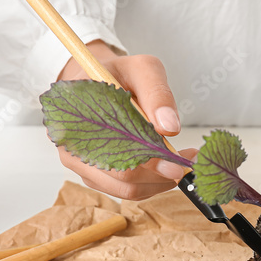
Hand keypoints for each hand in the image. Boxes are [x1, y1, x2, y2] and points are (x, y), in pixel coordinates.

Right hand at [57, 40, 190, 199]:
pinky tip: (164, 167)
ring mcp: (80, 163)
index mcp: (78, 116)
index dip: (152, 161)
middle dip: (162, 175)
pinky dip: (150, 184)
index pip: (118, 151)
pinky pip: (125, 191)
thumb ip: (157, 94)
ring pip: (126, 190)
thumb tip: (170, 129)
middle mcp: (72, 145)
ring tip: (179, 163)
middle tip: (188, 162)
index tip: (180, 161)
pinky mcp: (92, 174)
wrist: (100, 82)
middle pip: (124, 179)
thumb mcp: (143, 69)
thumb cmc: (121, 74)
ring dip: (159, 182)